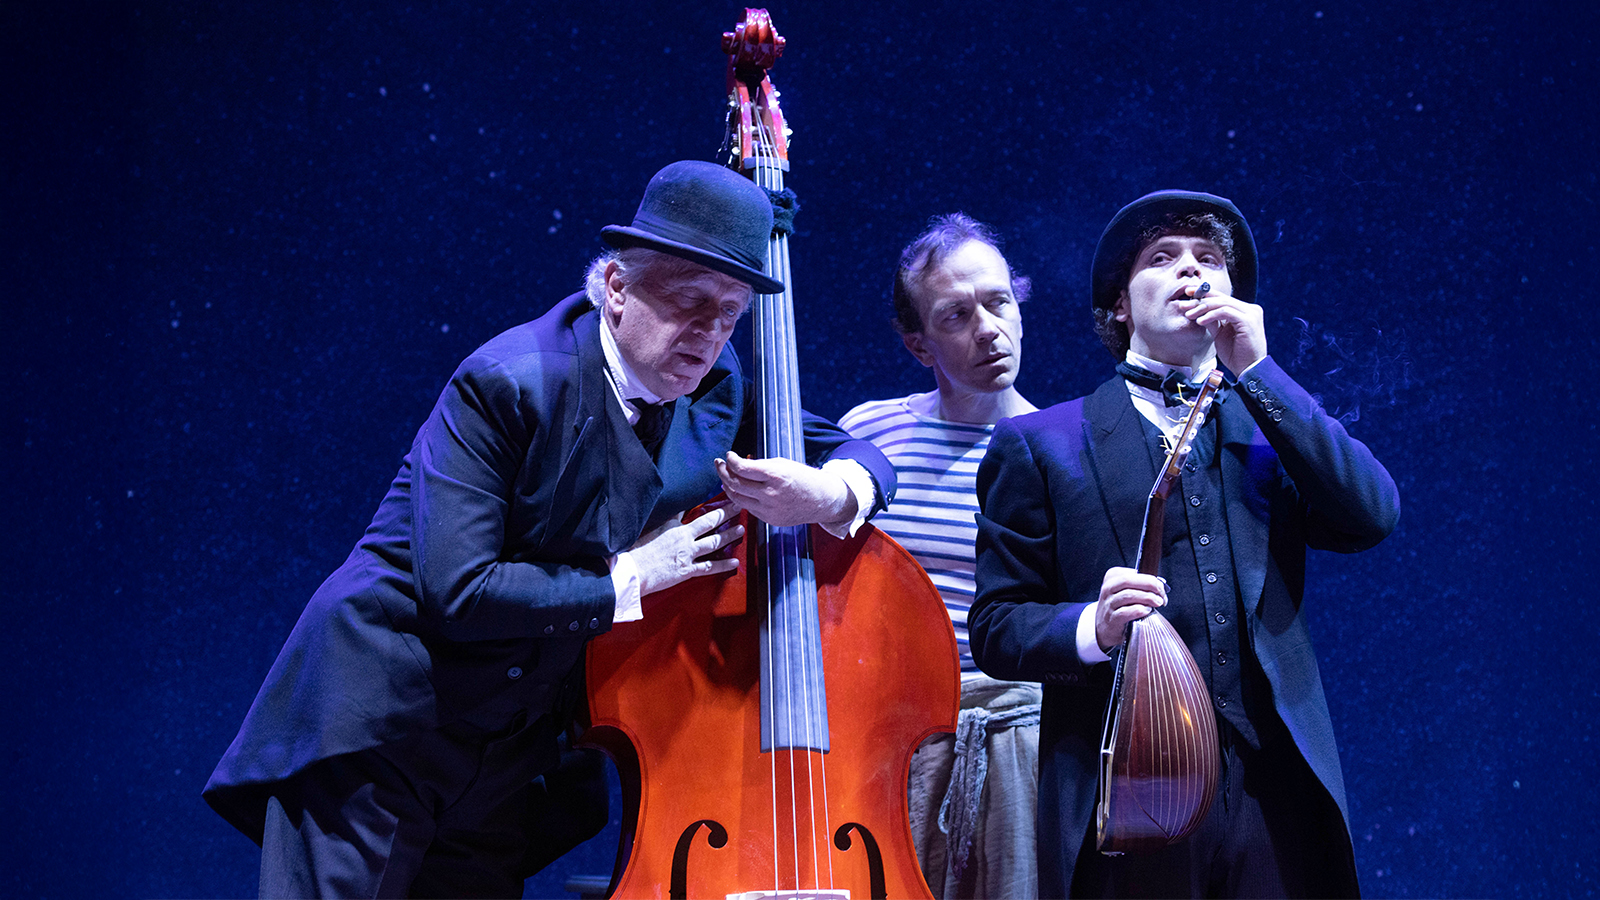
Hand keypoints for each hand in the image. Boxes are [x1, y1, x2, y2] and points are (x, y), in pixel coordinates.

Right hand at [629, 502, 744, 595]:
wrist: (633, 570)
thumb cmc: (639, 550)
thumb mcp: (653, 528)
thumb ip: (670, 518)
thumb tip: (680, 508)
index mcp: (676, 527)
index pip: (697, 513)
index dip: (712, 506)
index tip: (724, 498)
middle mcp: (685, 538)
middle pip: (710, 523)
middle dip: (726, 513)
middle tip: (738, 506)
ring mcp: (688, 554)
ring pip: (714, 542)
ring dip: (729, 535)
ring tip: (740, 529)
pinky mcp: (687, 570)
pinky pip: (709, 567)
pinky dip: (723, 565)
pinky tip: (734, 561)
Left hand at [714, 452, 855, 527]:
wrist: (822, 500)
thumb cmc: (803, 478)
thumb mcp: (783, 464)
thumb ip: (760, 466)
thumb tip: (739, 465)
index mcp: (775, 475)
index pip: (742, 468)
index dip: (730, 460)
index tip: (728, 455)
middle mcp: (770, 494)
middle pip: (735, 484)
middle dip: (722, 472)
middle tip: (718, 464)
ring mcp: (769, 510)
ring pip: (737, 498)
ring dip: (728, 486)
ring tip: (725, 477)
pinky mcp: (769, 520)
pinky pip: (748, 508)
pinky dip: (741, 497)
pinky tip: (739, 489)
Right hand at [1095, 567, 1166, 652]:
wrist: (1106, 627)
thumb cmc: (1120, 607)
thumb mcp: (1126, 590)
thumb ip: (1140, 585)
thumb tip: (1160, 586)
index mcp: (1112, 577)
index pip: (1133, 573)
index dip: (1151, 579)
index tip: (1160, 588)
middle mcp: (1108, 588)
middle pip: (1128, 580)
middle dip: (1149, 585)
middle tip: (1161, 594)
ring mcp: (1108, 603)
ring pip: (1128, 595)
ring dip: (1147, 598)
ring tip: (1157, 603)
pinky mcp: (1111, 619)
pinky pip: (1125, 612)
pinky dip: (1139, 610)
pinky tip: (1147, 611)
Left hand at [1182, 287, 1266, 373]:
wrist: (1248, 370)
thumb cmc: (1236, 355)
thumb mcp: (1220, 334)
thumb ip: (1213, 321)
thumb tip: (1197, 310)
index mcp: (1244, 311)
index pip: (1222, 298)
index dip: (1204, 293)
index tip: (1187, 293)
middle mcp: (1250, 309)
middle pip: (1221, 298)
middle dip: (1200, 300)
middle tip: (1183, 304)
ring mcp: (1251, 314)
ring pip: (1222, 303)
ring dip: (1202, 308)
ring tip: (1188, 315)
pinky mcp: (1248, 320)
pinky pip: (1225, 312)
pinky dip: (1211, 315)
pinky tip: (1199, 321)